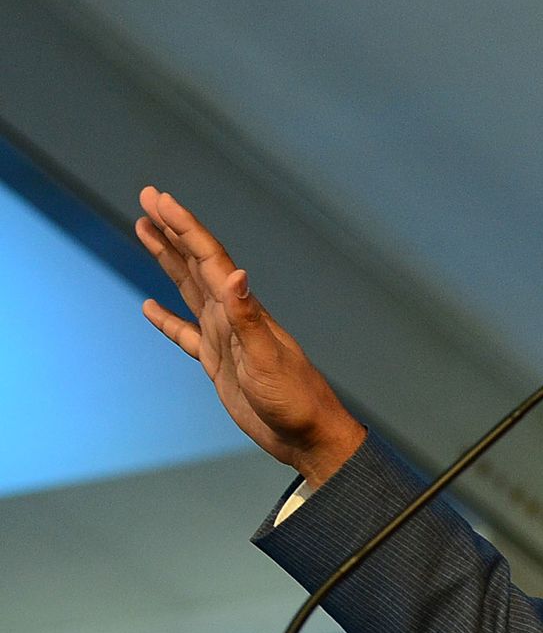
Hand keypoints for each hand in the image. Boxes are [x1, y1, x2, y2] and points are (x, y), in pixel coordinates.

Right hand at [136, 186, 364, 483]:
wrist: (307, 434)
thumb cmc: (294, 398)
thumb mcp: (267, 357)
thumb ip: (247, 318)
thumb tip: (235, 275)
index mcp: (242, 308)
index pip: (208, 257)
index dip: (184, 227)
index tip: (159, 200)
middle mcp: (232, 315)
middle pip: (195, 262)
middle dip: (171, 230)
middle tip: (147, 197)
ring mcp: (225, 338)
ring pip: (189, 289)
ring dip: (168, 260)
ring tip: (145, 232)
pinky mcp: (219, 364)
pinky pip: (186, 334)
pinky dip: (167, 319)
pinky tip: (150, 307)